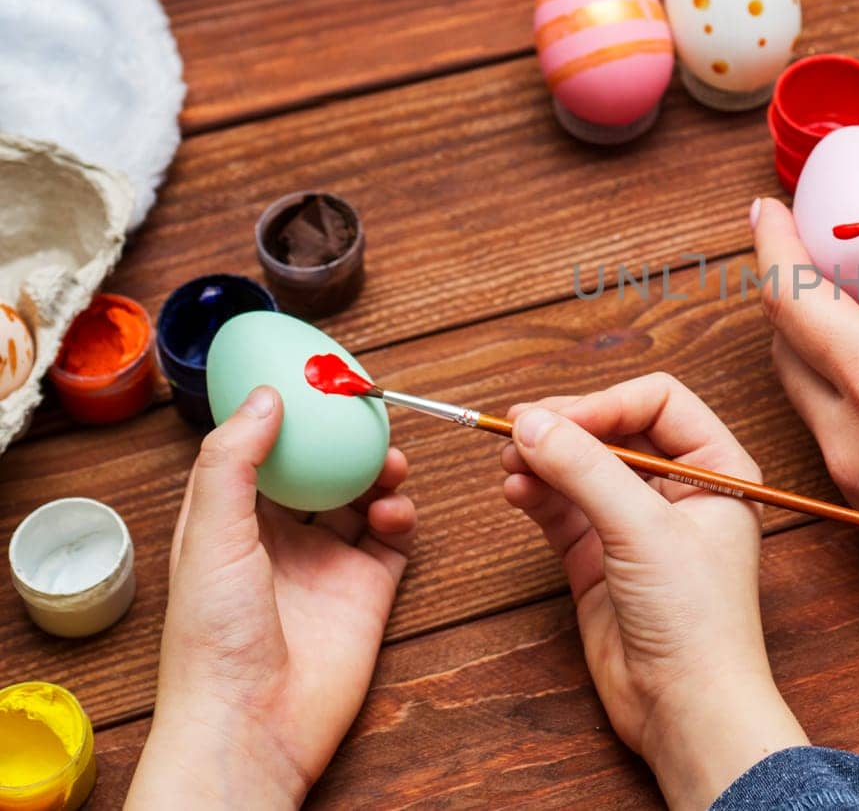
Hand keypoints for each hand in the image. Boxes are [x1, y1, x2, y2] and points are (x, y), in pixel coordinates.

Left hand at [126, 387, 416, 808]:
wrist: (253, 723)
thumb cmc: (212, 642)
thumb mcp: (210, 534)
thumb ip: (235, 461)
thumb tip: (266, 398)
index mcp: (232, 523)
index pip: (261, 454)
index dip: (286, 417)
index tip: (312, 382)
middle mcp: (281, 540)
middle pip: (320, 470)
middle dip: (343, 439)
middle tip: (366, 410)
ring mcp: (327, 564)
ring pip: (363, 497)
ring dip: (378, 471)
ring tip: (388, 461)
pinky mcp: (368, 591)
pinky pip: (396, 538)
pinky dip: (402, 515)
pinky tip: (395, 510)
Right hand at [501, 374, 807, 810]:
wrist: (687, 710)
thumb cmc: (697, 621)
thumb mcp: (644, 530)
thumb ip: (586, 470)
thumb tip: (531, 423)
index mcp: (718, 468)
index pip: (659, 402)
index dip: (606, 403)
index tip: (558, 420)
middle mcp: (679, 490)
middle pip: (614, 429)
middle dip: (567, 426)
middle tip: (516, 428)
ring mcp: (637, 524)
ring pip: (582, 467)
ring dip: (544, 457)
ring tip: (508, 460)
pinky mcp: (600, 558)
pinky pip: (562, 507)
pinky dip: (536, 492)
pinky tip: (515, 488)